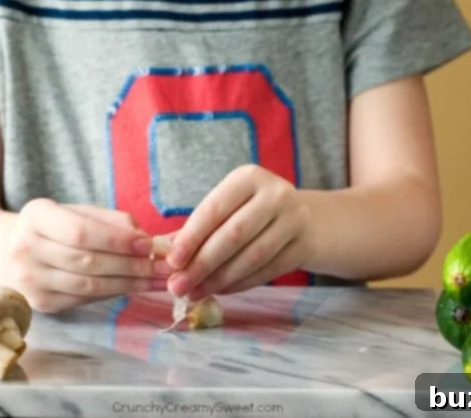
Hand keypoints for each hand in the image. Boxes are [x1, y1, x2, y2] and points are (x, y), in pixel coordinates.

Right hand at [3, 199, 171, 312]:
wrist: (5, 252)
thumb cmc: (52, 228)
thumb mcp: (75, 211)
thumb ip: (109, 221)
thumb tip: (147, 239)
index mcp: (35, 217)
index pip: (80, 232)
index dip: (117, 240)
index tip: (149, 244)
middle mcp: (25, 250)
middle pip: (88, 262)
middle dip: (132, 266)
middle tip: (164, 267)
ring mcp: (29, 281)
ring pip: (89, 286)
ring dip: (130, 284)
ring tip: (159, 280)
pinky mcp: (39, 304)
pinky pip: (84, 300)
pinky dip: (114, 293)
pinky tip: (135, 288)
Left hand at [166, 165, 314, 299]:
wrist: (308, 219)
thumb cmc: (253, 212)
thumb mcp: (227, 208)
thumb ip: (197, 228)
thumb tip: (162, 253)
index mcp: (248, 176)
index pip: (214, 209)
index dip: (191, 238)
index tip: (172, 262)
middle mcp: (275, 193)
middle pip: (233, 235)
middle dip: (202, 264)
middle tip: (178, 286)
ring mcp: (295, 218)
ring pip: (252, 256)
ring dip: (219, 279)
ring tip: (195, 293)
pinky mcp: (305, 244)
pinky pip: (268, 270)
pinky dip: (241, 284)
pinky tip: (221, 290)